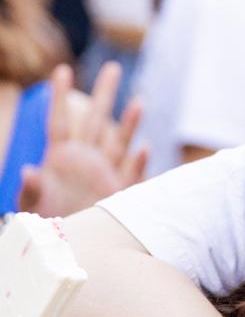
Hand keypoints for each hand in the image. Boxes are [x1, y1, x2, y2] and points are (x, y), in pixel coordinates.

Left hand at [17, 63, 147, 216]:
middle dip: (104, 94)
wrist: (72, 248)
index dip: (61, 97)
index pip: (60, 121)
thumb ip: (31, 189)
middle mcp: (85, 160)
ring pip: (118, 142)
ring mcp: (104, 174)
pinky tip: (145, 149)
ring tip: (139, 100)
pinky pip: (131, 174)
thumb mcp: (33, 206)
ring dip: (129, 123)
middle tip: (113, 68)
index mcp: (61, 157)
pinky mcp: (120, 192)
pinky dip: (137, 162)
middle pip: (96, 121)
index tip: (62, 71)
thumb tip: (27, 171)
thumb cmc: (49, 223)